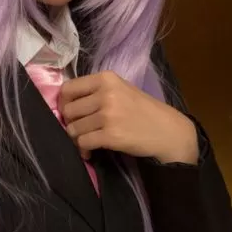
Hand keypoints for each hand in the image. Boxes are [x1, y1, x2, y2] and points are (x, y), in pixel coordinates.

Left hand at [59, 71, 198, 164]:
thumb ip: (96, 92)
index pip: (68, 88)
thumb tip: (66, 105)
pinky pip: (83, 143)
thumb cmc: (143, 111)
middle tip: (82, 130)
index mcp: (106, 78)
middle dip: (71, 123)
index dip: (64, 103)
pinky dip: (84, 150)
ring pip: (73, 129)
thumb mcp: (121, 90)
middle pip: (68, 111)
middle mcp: (106, 94)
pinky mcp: (111, 135)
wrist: (167, 131)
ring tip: (89, 141)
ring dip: (78, 138)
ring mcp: (108, 115)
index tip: (70, 113)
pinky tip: (91, 152)